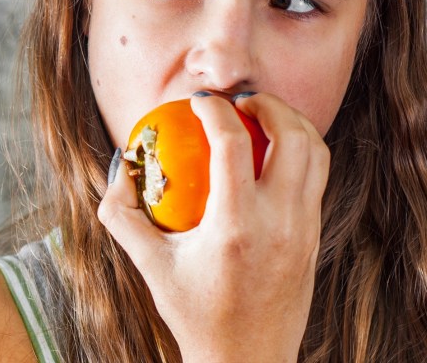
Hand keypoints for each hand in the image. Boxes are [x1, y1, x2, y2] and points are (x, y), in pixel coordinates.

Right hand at [98, 92, 328, 362]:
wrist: (246, 360)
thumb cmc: (194, 313)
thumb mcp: (147, 264)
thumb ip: (121, 214)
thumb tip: (120, 166)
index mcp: (236, 226)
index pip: (232, 144)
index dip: (214, 110)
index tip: (196, 101)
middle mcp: (280, 222)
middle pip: (294, 136)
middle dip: (267, 103)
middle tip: (238, 101)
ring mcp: (304, 229)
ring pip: (316, 152)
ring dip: (291, 122)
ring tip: (258, 118)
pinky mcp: (314, 236)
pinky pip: (316, 175)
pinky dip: (298, 149)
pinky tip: (267, 153)